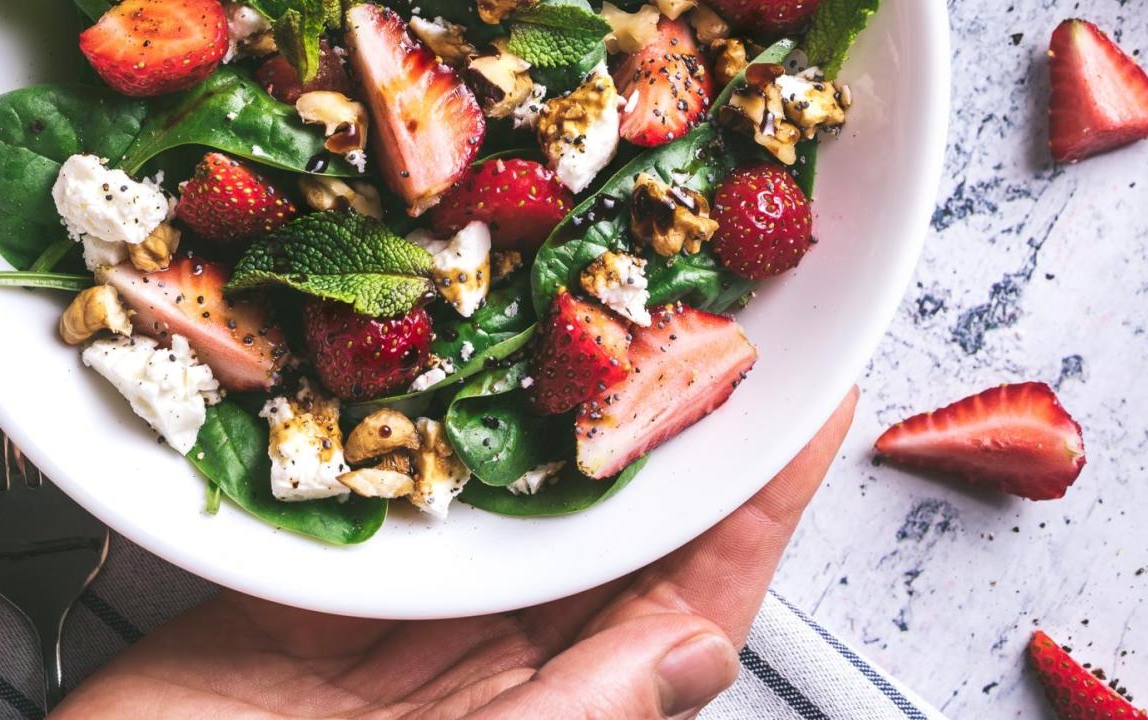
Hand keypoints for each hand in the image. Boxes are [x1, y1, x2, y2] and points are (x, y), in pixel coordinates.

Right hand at [53, 389, 856, 719]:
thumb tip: (698, 651)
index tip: (817, 406)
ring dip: (568, 404)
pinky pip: (403, 478)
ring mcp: (423, 612)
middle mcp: (510, 657)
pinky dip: (436, 412)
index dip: (762, 501)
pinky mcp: (331, 576)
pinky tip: (462, 349)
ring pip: (523, 489)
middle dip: (678, 424)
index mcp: (564, 708)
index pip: (694, 595)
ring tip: (616, 309)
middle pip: (621, 523)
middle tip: (727, 320)